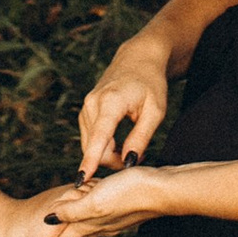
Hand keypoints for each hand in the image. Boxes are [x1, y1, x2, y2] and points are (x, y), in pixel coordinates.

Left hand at [40, 163, 173, 236]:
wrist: (164, 190)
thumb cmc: (130, 194)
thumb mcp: (95, 202)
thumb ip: (72, 212)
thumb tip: (47, 220)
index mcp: (89, 225)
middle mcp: (100, 226)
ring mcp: (113, 219)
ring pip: (86, 229)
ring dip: (72, 236)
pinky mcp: (124, 209)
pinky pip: (99, 218)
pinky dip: (89, 219)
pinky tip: (93, 218)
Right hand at [77, 40, 170, 180]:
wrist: (138, 58)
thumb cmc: (151, 84)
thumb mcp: (155, 112)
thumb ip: (141, 138)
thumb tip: (128, 162)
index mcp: (111, 102)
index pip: (99, 137)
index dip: (91, 160)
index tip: (82, 178)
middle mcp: (92, 103)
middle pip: (96, 147)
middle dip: (114, 161)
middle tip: (139, 156)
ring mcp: (86, 106)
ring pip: (92, 145)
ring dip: (110, 154)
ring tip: (132, 147)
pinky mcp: (85, 110)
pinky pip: (91, 138)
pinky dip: (104, 146)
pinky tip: (119, 142)